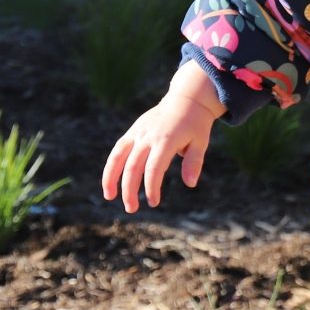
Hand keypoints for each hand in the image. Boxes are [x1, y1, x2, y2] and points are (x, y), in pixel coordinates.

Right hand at [101, 63, 224, 213]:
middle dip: (130, 189)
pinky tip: (110, 181)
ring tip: (109, 197)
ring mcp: (137, 133)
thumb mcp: (200, 142)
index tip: (153, 202)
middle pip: (133, 166)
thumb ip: (194, 162)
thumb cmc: (195, 125)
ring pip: (118, 157)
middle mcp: (148, 136)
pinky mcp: (132, 132)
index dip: (151, 187)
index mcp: (166, 140)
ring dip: (111, 178)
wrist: (186, 100)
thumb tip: (190, 184)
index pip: (153, 168)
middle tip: (132, 208)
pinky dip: (111, 165)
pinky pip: (118, 150)